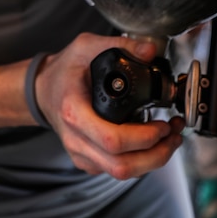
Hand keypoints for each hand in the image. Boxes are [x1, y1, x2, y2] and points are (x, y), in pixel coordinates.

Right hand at [34, 32, 184, 179]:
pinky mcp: (87, 160)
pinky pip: (116, 170)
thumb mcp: (87, 46)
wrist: (42, 90)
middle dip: (156, 155)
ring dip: (152, 160)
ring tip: (170, 138)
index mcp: (74, 111)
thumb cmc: (64, 69)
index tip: (163, 124)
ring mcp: (80, 153)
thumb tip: (150, 51)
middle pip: (121, 166)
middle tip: (174, 134)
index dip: (143, 138)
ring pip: (121, 173)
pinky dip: (140, 160)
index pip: (111, 139)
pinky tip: (152, 143)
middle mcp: (76, 138)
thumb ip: (119, 44)